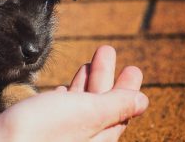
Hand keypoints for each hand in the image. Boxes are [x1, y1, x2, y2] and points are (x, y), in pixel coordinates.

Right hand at [0, 45, 147, 141]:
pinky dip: (66, 96)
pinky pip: (61, 110)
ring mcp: (61, 132)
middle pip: (100, 104)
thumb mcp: (87, 113)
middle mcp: (81, 137)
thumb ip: (115, 106)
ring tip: (89, 61)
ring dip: (86, 81)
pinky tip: (64, 88)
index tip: (132, 68)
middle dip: (104, 75)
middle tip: (107, 51)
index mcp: (97, 137)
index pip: (120, 110)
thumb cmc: (41, 132)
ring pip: (80, 104)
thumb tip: (142, 101)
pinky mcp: (42, 128)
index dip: (127, 88)